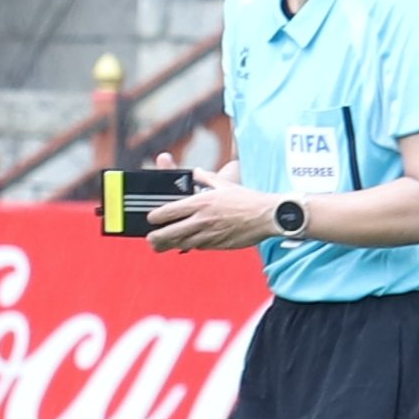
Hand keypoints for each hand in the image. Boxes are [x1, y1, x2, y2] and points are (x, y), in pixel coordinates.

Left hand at [145, 168, 278, 252]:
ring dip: (168, 245)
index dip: (156, 217)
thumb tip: (197, 172)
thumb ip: (207, 178)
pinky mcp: (217, 245)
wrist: (267, 216)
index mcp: (200, 202)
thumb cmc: (247, 199)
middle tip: (151, 238)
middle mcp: (201, 220)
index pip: (168, 211)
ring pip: (180, 244)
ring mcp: (208, 234)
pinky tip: (185, 244)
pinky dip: (189, 246)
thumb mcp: (224, 185)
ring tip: (160, 245)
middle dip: (155, 238)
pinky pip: (197, 247)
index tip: (151, 218)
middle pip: (169, 233)